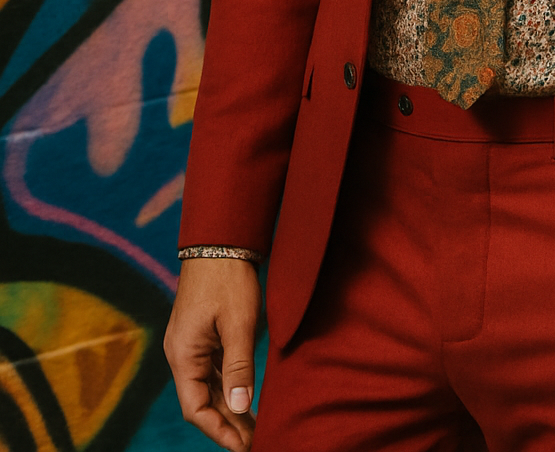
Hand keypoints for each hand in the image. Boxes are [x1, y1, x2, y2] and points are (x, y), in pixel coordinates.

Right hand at [164, 259, 261, 449]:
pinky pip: (211, 370)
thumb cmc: (229, 279)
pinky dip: (227, 386)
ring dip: (228, 406)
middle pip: (201, 400)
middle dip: (227, 423)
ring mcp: (190, 343)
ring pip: (207, 386)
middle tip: (255, 440)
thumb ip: (238, 367)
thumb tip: (240, 408)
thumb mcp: (239, 324)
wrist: (220, 240)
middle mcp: (181, 353)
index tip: (243, 446)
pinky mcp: (201, 333)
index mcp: (183, 354)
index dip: (219, 430)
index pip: (195, 408)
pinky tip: (244, 397)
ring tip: (253, 426)